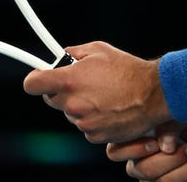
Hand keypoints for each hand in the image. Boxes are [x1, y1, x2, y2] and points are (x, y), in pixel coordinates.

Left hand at [22, 41, 169, 142]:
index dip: (34, 79)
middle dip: (62, 91)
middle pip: (52, 100)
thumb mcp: (99, 49)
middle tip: (80, 83)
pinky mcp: (95, 136)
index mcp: (70, 81)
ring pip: (70, 113)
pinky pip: (85, 127)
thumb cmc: (129, 70)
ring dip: (79, 106)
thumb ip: (74, 52)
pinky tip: (108, 108)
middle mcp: (73, 104)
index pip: (33, 84)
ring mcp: (83, 123)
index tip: (37, 78)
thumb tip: (64, 56)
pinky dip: (92, 119)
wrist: (153, 94)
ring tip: (102, 95)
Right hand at [108, 119, 186, 181]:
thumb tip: (165, 144)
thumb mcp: (181, 114)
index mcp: (133, 142)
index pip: (116, 151)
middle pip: (144, 170)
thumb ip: (169, 123)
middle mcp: (139, 165)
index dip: (133, 150)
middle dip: (171, 160)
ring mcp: (154, 181)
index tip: (155, 144)